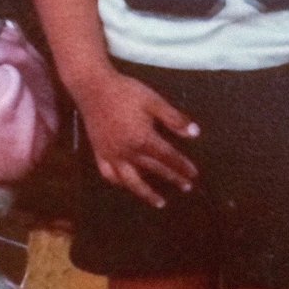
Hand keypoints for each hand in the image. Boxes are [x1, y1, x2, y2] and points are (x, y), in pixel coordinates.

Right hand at [77, 70, 199, 207]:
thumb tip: (195, 133)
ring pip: (130, 181)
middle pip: (154, 170)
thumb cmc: (126, 92)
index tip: (194, 174)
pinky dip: (119, 183)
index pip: (168, 157)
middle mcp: (127, 152)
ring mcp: (111, 155)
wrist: (93, 86)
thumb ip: (174, 119)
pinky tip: (126, 185)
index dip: (182, 166)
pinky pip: (109, 174)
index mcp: (142, 139)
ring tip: (159, 202)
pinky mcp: (99, 153)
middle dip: (172, 178)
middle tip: (186, 187)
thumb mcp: (153, 101)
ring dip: (146, 193)